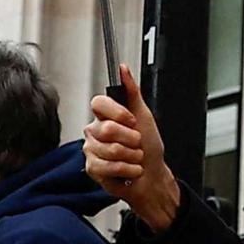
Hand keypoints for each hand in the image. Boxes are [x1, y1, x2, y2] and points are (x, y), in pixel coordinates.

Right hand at [83, 66, 184, 231]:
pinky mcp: (92, 168)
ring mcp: (91, 150)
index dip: (118, 113)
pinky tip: (129, 170)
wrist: (152, 175)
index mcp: (104, 116)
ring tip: (134, 157)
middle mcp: (94, 131)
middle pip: (108, 129)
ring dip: (132, 156)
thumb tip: (123, 69)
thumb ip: (132, 92)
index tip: (132, 121)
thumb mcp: (144, 115)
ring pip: (111, 149)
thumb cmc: (149, 146)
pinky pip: (109, 166)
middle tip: (137, 143)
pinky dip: (128, 170)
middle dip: (131, 139)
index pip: (98, 103)